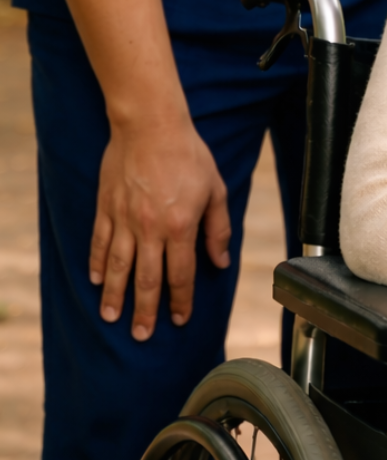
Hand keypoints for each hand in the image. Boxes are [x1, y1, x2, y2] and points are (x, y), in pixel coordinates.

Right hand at [89, 115, 230, 340]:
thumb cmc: (188, 154)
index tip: (180, 318)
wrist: (151, 125)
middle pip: (146, 279)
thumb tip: (220, 261)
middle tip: (141, 335)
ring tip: (111, 317)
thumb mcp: (215, 188)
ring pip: (117, 266)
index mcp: (180, 225)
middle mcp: (150, 228)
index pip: (180, 274)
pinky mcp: (106, 207)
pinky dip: (95, 263)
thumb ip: (218, 228)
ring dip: (114, 295)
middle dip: (145, 311)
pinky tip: (94, 280)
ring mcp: (124, 219)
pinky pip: (98, 241)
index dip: (181, 300)